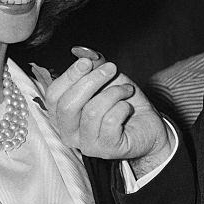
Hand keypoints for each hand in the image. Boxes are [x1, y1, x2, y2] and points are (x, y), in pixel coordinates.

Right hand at [44, 50, 170, 169]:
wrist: (149, 126)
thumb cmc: (123, 104)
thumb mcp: (108, 80)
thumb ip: (93, 67)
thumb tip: (81, 53)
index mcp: (62, 115)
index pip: (53, 96)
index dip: (69, 76)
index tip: (87, 61)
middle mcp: (69, 133)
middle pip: (68, 105)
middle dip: (91, 81)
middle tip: (111, 69)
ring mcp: (87, 144)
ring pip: (92, 111)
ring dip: (113, 93)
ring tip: (126, 90)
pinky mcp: (106, 150)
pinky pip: (110, 121)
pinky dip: (122, 107)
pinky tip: (128, 107)